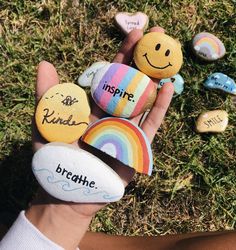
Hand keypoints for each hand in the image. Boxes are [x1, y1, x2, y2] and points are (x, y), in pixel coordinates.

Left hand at [27, 26, 173, 249]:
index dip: (124, 54)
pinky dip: (160, 106)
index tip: (136, 34)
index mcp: (95, 106)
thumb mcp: (47, 123)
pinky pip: (151, 123)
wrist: (70, 191)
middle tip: (160, 36)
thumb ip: (47, 96)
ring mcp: (128, 128)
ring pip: (146, 100)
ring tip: (168, 56)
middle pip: (133, 82)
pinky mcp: (138, 145)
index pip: (112, 75)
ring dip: (157, 78)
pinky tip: (168, 87)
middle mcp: (114, 114)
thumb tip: (44, 64)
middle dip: (146, 59)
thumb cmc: (56, 159)